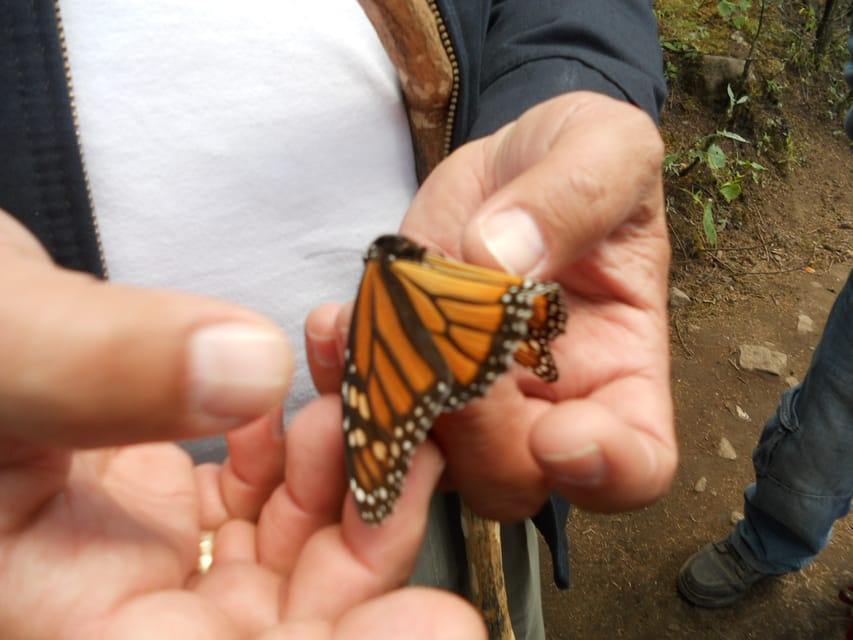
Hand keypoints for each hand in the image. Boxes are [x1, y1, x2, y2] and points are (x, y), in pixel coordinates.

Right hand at [0, 214, 483, 638]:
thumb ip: (94, 367)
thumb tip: (247, 370)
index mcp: (53, 613)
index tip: (437, 626)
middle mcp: (113, 603)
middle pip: (280, 623)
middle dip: (368, 549)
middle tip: (418, 451)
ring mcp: (151, 552)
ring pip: (291, 554)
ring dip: (349, 473)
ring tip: (357, 380)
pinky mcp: (175, 497)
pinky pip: (273, 493)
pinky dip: (310, 440)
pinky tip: (313, 376)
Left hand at [306, 92, 674, 517]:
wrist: (511, 164)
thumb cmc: (577, 161)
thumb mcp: (605, 148)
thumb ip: (575, 195)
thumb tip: (503, 257)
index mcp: (621, 367)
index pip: (637, 463)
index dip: (605, 472)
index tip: (562, 433)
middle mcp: (545, 403)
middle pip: (511, 478)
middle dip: (476, 431)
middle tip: (456, 351)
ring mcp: (468, 397)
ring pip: (427, 461)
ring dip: (392, 413)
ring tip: (372, 326)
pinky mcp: (408, 371)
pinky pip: (368, 405)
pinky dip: (344, 377)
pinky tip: (335, 321)